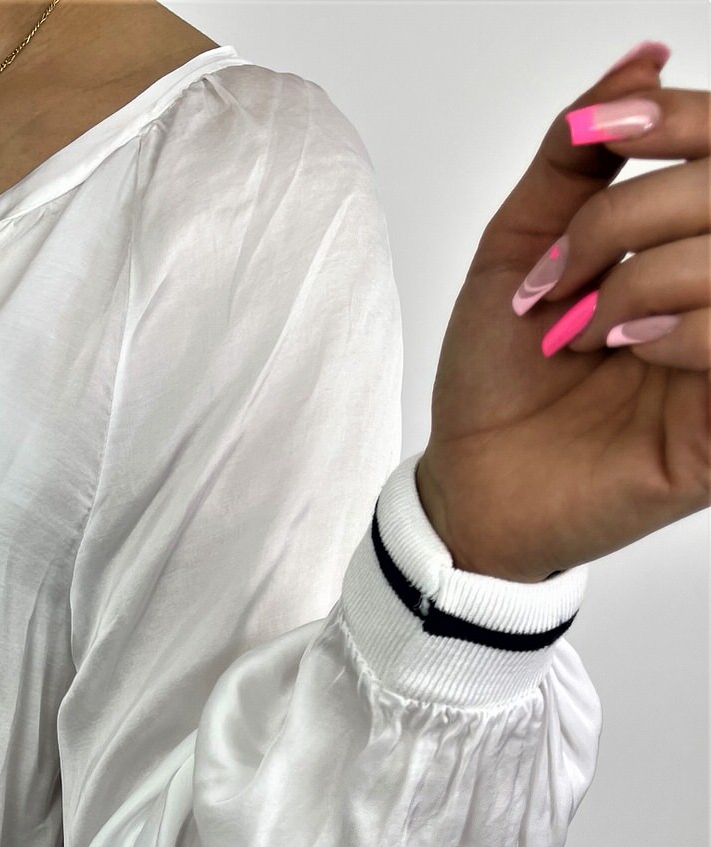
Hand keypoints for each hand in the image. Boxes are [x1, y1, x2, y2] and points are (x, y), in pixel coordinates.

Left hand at [414, 42, 708, 583]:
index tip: (611, 128)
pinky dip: (679, 330)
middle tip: (555, 277)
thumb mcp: (521, 247)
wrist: (468, 477)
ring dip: (641, 281)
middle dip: (630, 216)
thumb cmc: (499, 373)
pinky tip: (628, 353)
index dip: (684, 118)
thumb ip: (575, 157)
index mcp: (689, 238)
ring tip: (580, 331)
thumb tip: (644, 59)